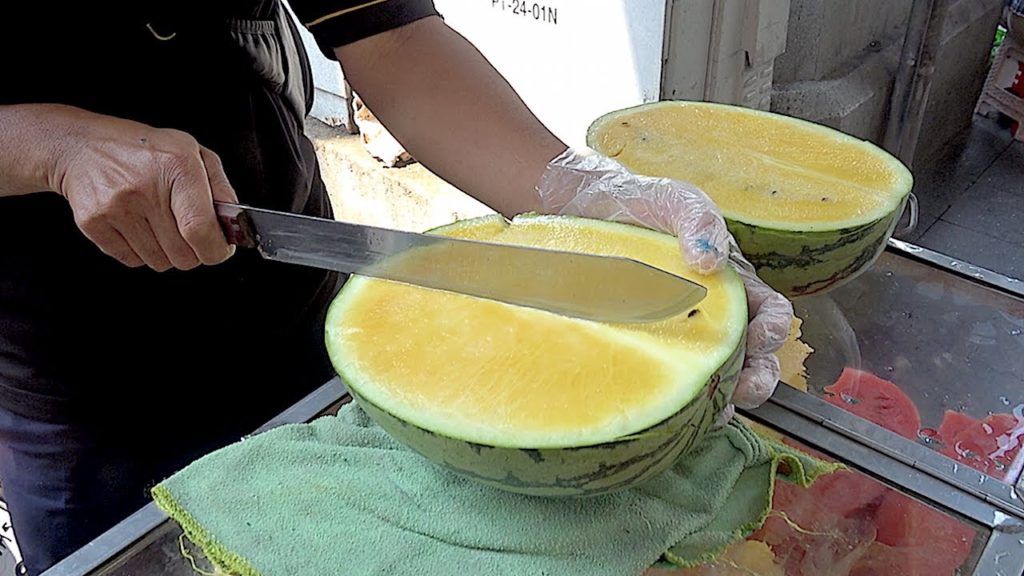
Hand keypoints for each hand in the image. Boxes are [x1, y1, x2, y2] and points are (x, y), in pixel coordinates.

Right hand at [49, 108, 236, 270]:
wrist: (81, 147)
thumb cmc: (144, 151)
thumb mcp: (192, 153)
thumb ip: (220, 189)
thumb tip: (235, 224)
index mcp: (177, 165)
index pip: (200, 229)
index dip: (216, 249)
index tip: (220, 249)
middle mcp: (145, 187)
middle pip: (183, 255)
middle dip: (193, 252)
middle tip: (187, 233)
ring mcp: (116, 206)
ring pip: (159, 262)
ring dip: (166, 252)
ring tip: (158, 223)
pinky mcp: (93, 222)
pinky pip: (132, 261)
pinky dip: (140, 252)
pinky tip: (137, 225)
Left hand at [534, 147, 793, 410]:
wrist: (587, 211)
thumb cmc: (641, 202)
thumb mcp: (676, 199)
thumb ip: (698, 220)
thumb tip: (710, 261)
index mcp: (732, 282)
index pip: (770, 312)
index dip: (773, 329)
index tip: (760, 338)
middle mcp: (713, 314)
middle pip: (753, 357)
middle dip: (758, 378)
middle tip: (743, 389)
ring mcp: (680, 335)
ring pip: (715, 376)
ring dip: (722, 397)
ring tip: (714, 409)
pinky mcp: (648, 348)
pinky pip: (669, 379)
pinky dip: (678, 398)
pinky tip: (672, 407)